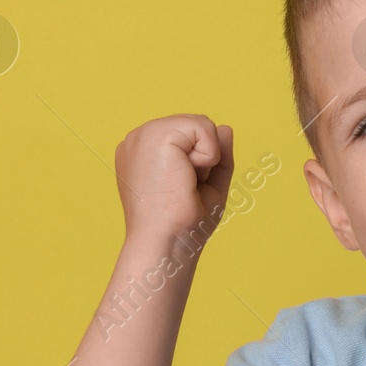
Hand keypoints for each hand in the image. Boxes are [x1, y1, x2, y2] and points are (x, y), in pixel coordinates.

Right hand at [114, 115, 234, 246]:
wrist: (167, 242)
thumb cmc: (183, 223)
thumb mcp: (208, 184)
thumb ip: (217, 154)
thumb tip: (225, 127)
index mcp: (144, 151)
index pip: (189, 137)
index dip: (200, 163)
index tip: (183, 190)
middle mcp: (139, 139)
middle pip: (196, 127)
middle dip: (205, 158)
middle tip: (184, 188)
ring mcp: (143, 134)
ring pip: (201, 124)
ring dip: (207, 158)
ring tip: (184, 182)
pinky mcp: (155, 134)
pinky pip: (203, 127)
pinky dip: (208, 155)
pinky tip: (187, 175)